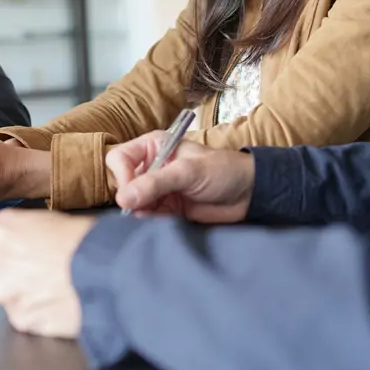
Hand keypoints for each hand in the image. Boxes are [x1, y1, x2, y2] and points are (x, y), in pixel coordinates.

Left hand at [0, 209, 96, 338]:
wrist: (107, 272)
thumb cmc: (88, 241)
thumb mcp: (56, 219)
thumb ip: (29, 230)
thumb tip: (30, 240)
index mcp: (0, 229)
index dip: (11, 244)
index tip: (21, 248)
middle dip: (15, 270)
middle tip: (45, 269)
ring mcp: (6, 293)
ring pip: (10, 295)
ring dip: (27, 294)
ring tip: (57, 288)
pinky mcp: (20, 319)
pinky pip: (26, 317)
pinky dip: (40, 314)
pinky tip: (60, 304)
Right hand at [106, 131, 254, 223]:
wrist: (249, 194)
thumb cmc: (223, 171)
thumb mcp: (189, 171)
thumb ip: (156, 183)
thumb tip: (123, 198)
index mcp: (154, 146)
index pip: (120, 158)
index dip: (123, 176)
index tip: (132, 194)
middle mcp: (152, 166)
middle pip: (123, 184)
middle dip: (132, 199)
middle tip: (146, 209)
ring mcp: (158, 190)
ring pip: (133, 204)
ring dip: (140, 213)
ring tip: (159, 216)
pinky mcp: (166, 209)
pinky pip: (147, 218)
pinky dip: (150, 223)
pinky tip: (164, 223)